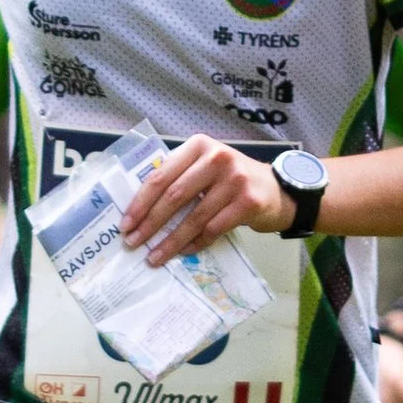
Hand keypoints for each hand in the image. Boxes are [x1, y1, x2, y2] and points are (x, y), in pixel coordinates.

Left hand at [116, 134, 291, 259]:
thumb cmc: (232, 180)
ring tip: (154, 257)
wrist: (276, 189)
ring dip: (170, 241)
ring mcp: (235, 180)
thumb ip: (179, 177)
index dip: (140, 202)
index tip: (126, 224)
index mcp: (198, 146)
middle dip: (149, 224)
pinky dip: (196, 244)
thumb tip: (140, 209)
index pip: (161, 176)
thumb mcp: (205, 167)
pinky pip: (213, 229)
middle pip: (174, 196)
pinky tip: (184, 252)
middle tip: (133, 243)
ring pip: (193, 217)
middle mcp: (217, 158)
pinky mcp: (248, 202)